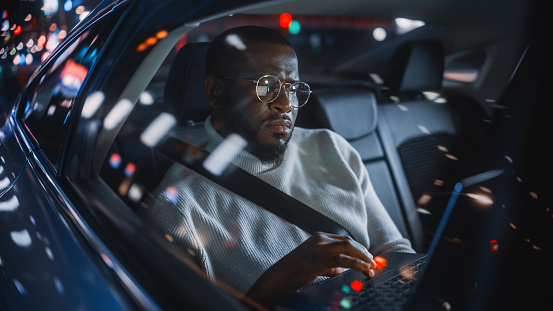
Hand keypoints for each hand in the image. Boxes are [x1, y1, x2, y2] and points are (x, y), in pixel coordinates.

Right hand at [244, 232, 375, 306]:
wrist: (279, 276)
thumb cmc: (295, 271)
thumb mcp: (315, 264)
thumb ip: (329, 265)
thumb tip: (343, 269)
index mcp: (319, 237)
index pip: (345, 240)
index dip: (359, 249)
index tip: (368, 258)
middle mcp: (320, 239)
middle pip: (349, 242)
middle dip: (364, 252)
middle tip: (373, 262)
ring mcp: (319, 247)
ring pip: (348, 247)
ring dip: (363, 257)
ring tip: (371, 267)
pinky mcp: (319, 259)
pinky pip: (342, 259)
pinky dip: (356, 263)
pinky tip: (363, 268)